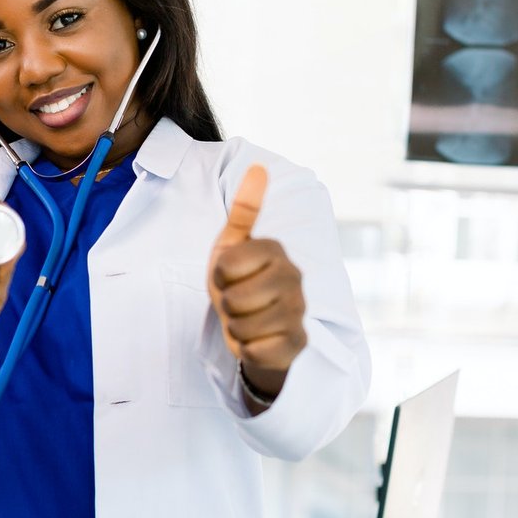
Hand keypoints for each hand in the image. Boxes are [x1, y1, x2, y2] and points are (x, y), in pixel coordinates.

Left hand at [206, 164, 306, 403]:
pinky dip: (247, 350)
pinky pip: (254, 351)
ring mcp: (298, 312)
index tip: (230, 274)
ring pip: (243, 326)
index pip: (226, 265)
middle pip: (234, 299)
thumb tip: (258, 166)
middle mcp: (294, 278)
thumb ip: (244, 209)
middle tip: (237, 300)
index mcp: (275, 251)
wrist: (254, 327)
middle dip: (227, 304)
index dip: (219, 275)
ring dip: (236, 328)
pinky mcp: (297, 343)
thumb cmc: (240, 281)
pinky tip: (257, 340)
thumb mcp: (233, 245)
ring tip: (246, 319)